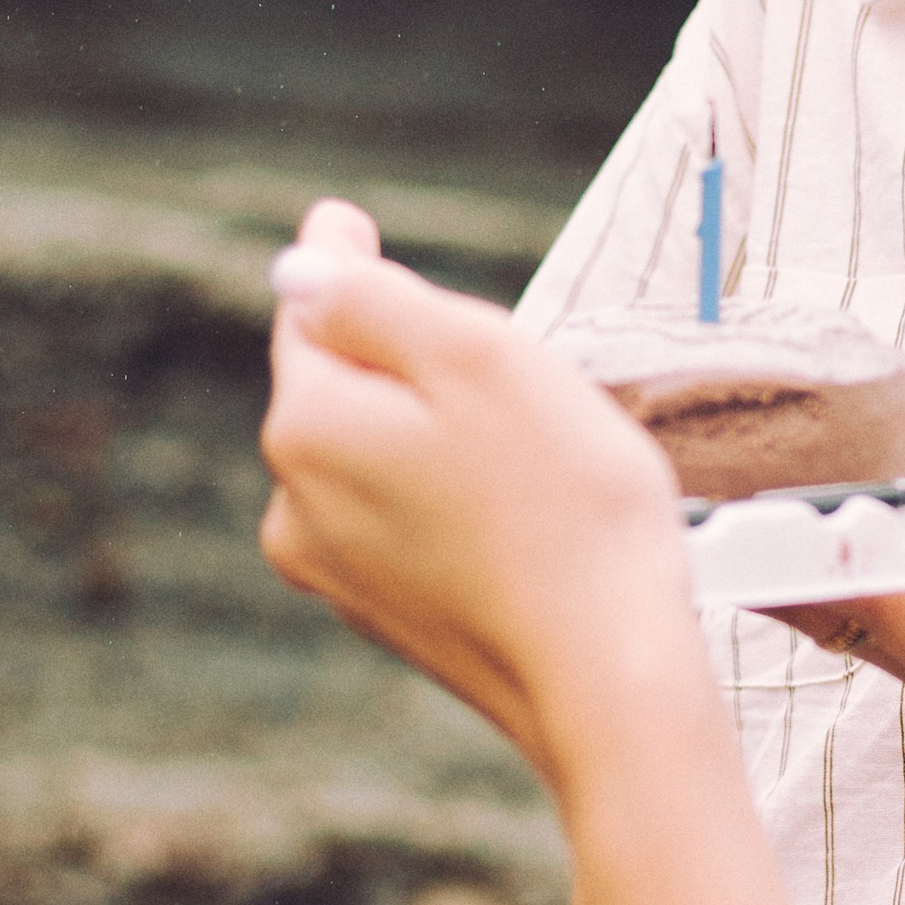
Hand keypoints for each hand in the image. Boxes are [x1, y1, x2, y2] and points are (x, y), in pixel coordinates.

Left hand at [259, 211, 695, 775]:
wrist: (609, 680)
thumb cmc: (565, 508)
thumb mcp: (479, 357)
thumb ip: (374, 299)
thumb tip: (303, 267)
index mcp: (307, 425)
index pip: (309, 312)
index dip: (345, 264)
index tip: (351, 224)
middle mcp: (296, 504)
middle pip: (347, 390)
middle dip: (410, 367)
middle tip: (506, 370)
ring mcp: (339, 574)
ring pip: (380, 462)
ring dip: (436, 441)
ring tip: (529, 460)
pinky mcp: (392, 624)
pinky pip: (412, 527)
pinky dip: (454, 507)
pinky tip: (523, 523)